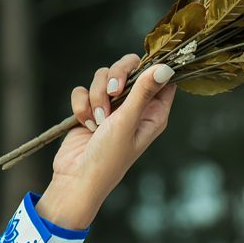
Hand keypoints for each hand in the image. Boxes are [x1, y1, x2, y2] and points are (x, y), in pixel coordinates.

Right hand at [50, 52, 176, 200]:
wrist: (77, 176)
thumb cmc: (109, 158)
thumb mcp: (128, 122)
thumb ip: (143, 92)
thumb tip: (166, 67)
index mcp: (153, 112)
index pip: (160, 77)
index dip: (152, 66)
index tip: (139, 69)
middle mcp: (135, 106)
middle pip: (129, 67)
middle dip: (116, 76)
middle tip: (113, 93)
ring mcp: (112, 106)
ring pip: (103, 76)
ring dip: (96, 96)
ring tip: (98, 121)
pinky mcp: (91, 107)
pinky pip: (83, 89)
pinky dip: (82, 105)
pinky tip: (86, 124)